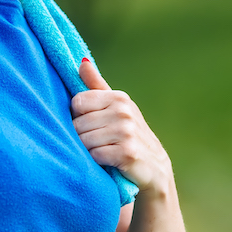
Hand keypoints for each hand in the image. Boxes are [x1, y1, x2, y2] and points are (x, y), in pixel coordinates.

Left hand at [72, 58, 173, 197]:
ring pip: (84, 140)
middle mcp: (124, 111)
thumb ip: (96, 85)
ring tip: (103, 151)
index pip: (77, 102)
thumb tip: (82, 62)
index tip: (92, 124)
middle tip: (99, 143)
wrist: (154, 169)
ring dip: (88, 150)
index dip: (79, 116)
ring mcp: (126, 132)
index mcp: (119, 98)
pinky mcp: (127, 153)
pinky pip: (94, 155)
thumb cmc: (128, 135)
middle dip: (82, 136)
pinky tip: (109, 162)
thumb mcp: (115, 107)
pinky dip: (97, 162)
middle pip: (78, 123)